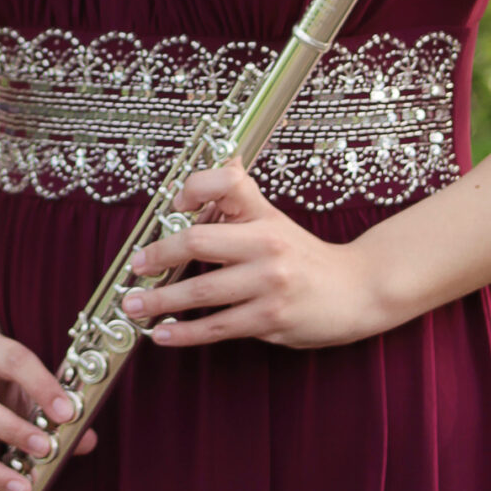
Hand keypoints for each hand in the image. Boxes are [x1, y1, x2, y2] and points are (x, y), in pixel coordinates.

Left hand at [118, 164, 384, 350]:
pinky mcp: (270, 319)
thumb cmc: (304, 256)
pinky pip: (216, 327)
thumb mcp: (274, 219)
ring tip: (133, 306)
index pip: (226, 183)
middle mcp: (267, 244)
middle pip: (198, 242)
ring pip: (200, 292)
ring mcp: (269, 284)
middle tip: (135, 267)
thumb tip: (224, 156)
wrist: (357, 291)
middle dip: (158, 256)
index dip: (193, 188)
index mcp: (264, 214)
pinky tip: (162, 334)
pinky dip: (184, 333)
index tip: (172, 206)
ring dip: (160, 301)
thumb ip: (242, 197)